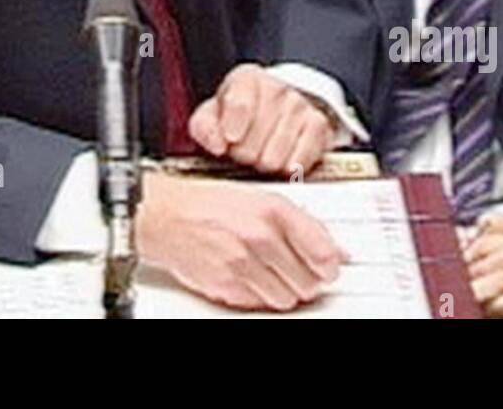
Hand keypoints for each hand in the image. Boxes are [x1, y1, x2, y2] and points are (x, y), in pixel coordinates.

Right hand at [137, 172, 346, 310]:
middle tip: (298, 272)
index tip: (329, 268)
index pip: (323, 252)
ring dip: (285, 292)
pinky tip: (252, 278)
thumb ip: (302, 224)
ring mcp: (243, 264)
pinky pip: (260, 305)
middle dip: (307, 281)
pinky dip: (260, 297)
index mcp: (273, 210)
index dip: (330, 265)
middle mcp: (260, 237)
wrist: (167, 216)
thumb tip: (335, 250)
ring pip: (286, 299)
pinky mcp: (227, 286)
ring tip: (273, 275)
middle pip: (308, 282)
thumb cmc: (210, 204)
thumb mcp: (260, 199)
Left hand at [188, 63, 334, 177]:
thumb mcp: (212, 116)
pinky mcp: (319, 126)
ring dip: (264, 162)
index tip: (229, 140)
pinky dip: (286, 168)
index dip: (231, 128)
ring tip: (261, 153)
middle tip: (243, 149)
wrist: (275, 111)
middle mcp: (276, 87)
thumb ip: (204, 127)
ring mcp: (300, 106)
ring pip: (275, 157)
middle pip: (255, 139)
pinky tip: (280, 158)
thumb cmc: (238, 117)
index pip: (239, 104)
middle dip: (244, 153)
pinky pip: (299, 162)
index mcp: (246, 78)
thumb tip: (216, 143)